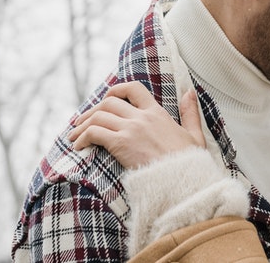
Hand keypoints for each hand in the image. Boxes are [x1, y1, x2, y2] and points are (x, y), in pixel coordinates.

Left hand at [68, 81, 204, 168]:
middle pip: (109, 103)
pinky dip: (83, 138)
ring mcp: (131, 130)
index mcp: (158, 112)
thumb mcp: (194, 134)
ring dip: (83, 125)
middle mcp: (142, 117)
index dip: (116, 90)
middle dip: (92, 111)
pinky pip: (94, 133)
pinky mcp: (121, 144)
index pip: (133, 89)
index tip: (106, 99)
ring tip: (75, 136)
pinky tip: (80, 146)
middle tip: (82, 122)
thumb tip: (190, 92)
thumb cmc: (189, 162)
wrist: (183, 179)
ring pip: (98, 117)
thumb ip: (190, 112)